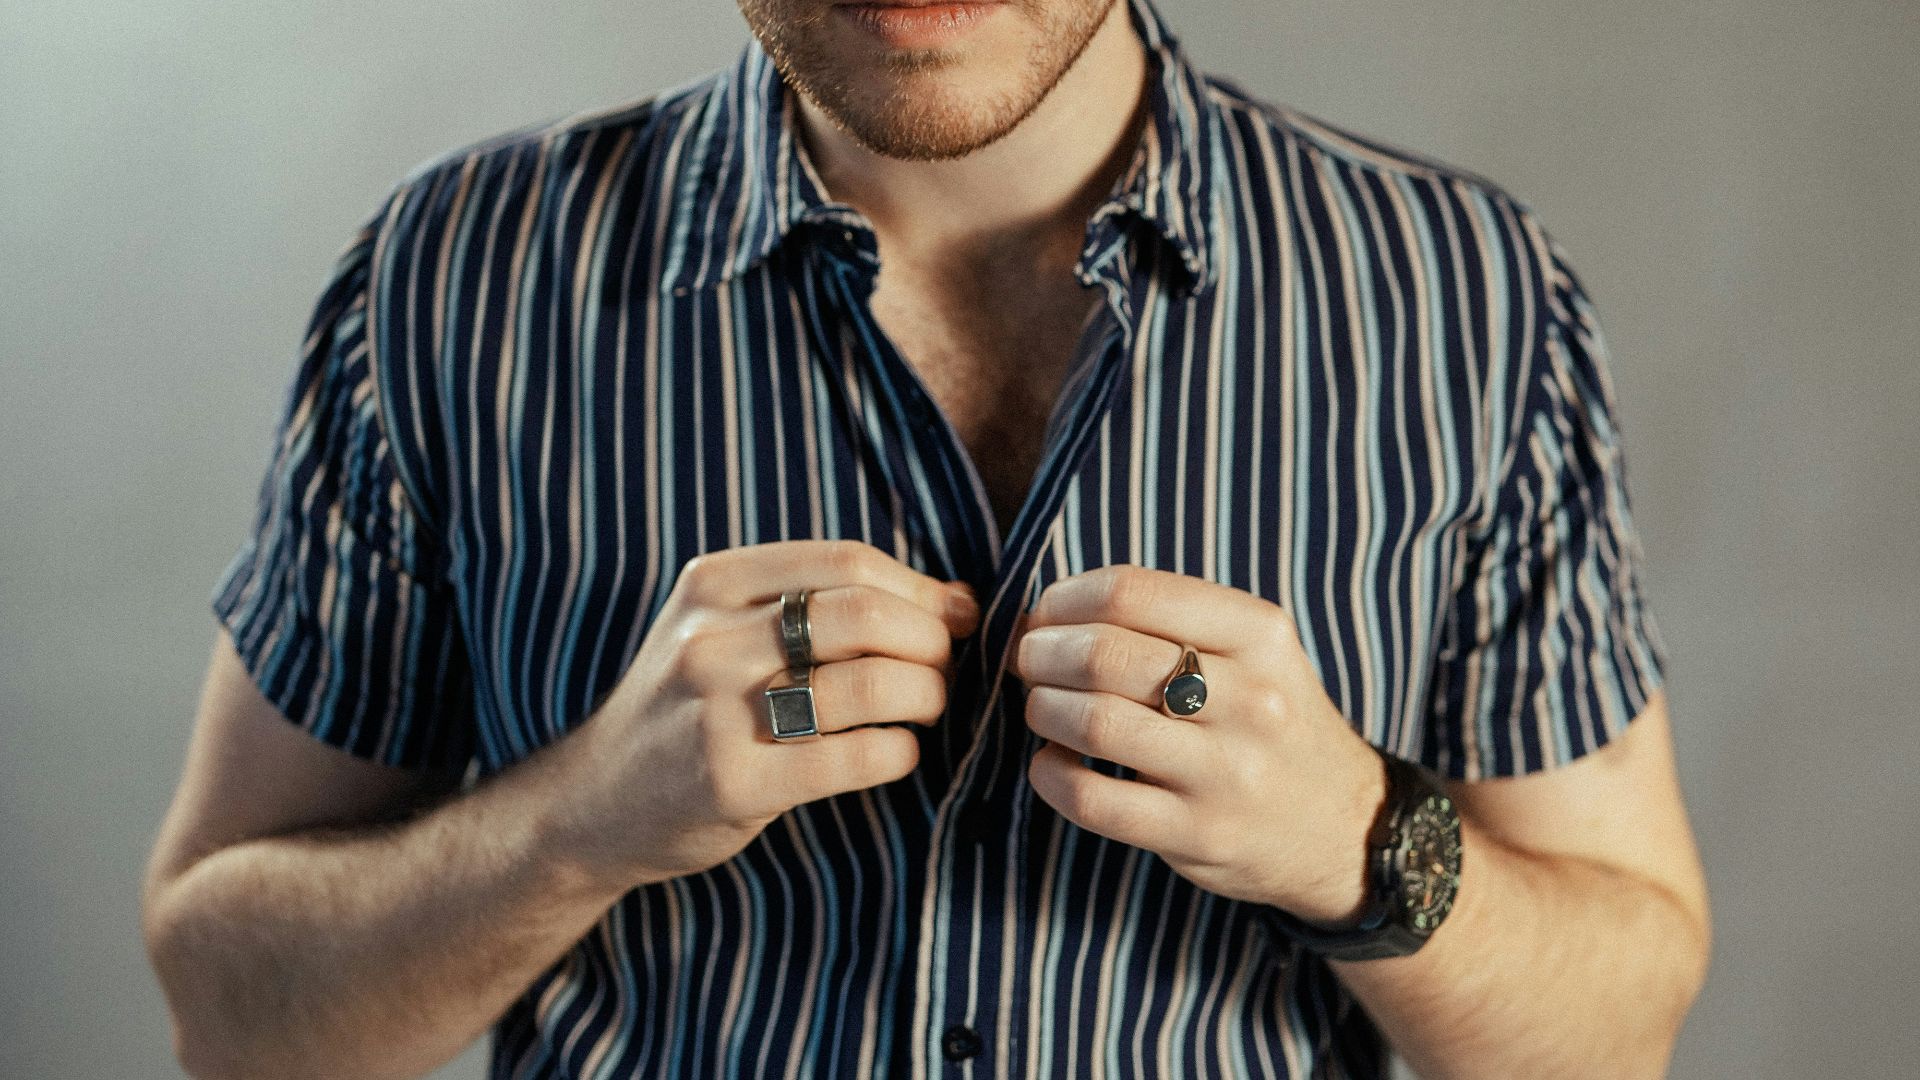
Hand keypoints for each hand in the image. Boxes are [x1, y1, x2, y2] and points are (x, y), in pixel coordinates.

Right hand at [558, 540, 979, 888]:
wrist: (593, 804)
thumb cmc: (689, 709)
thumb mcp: (726, 630)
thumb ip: (818, 604)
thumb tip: (956, 596)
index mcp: (714, 583)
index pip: (847, 561)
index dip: (920, 588)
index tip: (953, 616)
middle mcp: (709, 638)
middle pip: (863, 614)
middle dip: (929, 641)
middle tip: (944, 669)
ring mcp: (716, 712)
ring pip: (866, 684)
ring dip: (924, 695)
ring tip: (926, 709)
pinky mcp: (732, 782)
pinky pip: (851, 757)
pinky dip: (897, 752)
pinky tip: (896, 753)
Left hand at [1011, 564, 1385, 924]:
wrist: (1344, 827)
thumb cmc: (1270, 722)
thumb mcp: (1254, 651)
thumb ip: (1169, 621)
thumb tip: (1049, 613)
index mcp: (1259, 634)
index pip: (1130, 592)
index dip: (1063, 600)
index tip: (1046, 617)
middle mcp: (1252, 698)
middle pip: (1104, 654)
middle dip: (1042, 653)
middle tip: (1029, 663)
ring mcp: (1227, 772)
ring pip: (1095, 723)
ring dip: (1042, 709)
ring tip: (1041, 709)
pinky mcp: (1198, 834)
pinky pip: (1093, 799)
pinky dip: (1049, 774)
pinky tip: (1051, 763)